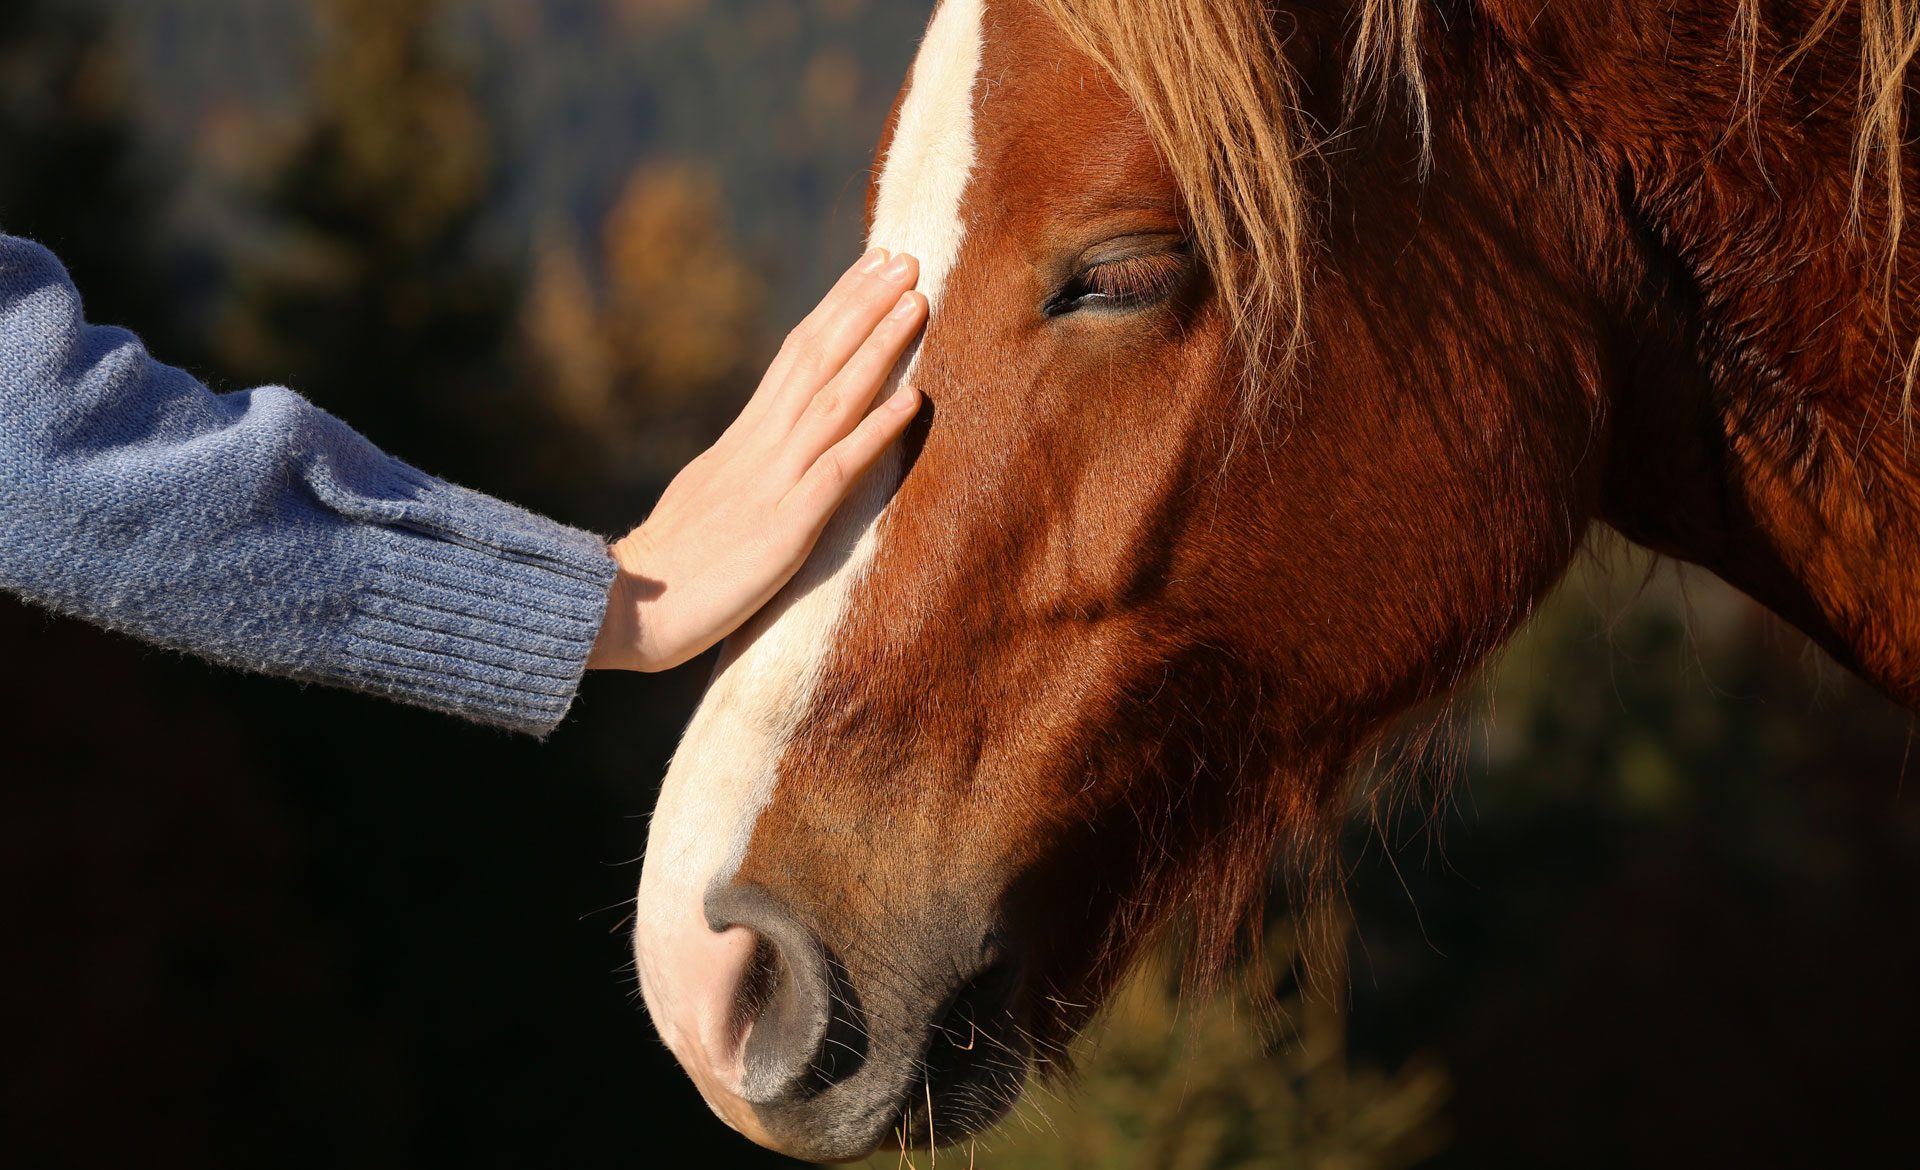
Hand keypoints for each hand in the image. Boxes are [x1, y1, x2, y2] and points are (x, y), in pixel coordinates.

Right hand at [588, 249, 926, 672]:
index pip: (795, 355)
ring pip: (832, 398)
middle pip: (815, 358)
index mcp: (741, 439)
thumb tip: (766, 449)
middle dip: (862, 305)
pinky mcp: (784, 527)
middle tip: (904, 257)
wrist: (618, 609)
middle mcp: (759, 447)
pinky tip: (912, 400)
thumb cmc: (664, 572)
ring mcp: (772, 483)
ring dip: (877, 348)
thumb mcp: (707, 499)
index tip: (871, 267)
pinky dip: (876, 430)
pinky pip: (838, 469)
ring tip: (916, 303)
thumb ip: (742, 469)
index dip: (836, 309)